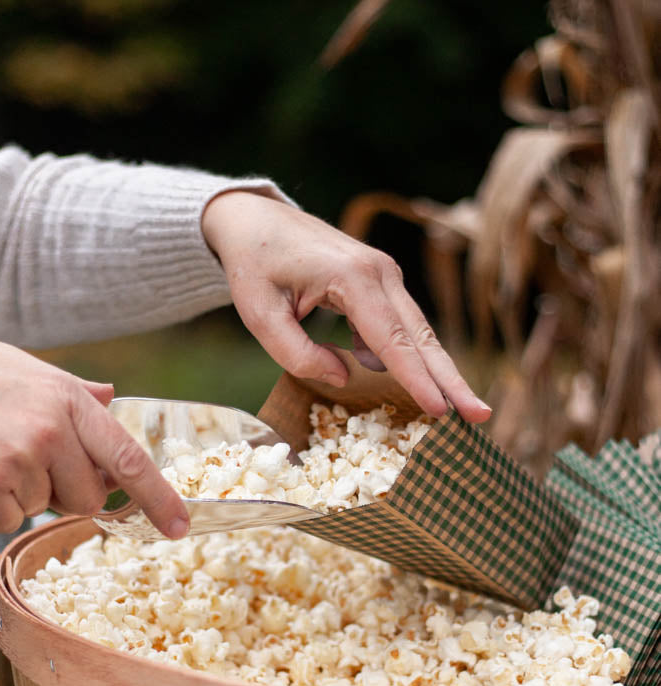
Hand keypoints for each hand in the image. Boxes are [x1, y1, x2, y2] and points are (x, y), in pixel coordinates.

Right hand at [0, 342, 188, 537]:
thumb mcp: (38, 373)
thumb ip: (78, 394)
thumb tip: (111, 397)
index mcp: (71, 404)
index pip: (129, 459)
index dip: (159, 498)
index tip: (180, 526)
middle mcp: (49, 431)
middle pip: (87, 499)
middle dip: (67, 492)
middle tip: (35, 460)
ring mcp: (16, 458)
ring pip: (42, 509)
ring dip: (25, 495)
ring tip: (0, 455)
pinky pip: (8, 519)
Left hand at [202, 191, 489, 420]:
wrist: (256, 221)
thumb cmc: (254, 267)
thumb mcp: (259, 314)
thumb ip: (296, 352)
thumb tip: (345, 377)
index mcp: (352, 277)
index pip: (391, 339)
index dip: (416, 379)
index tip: (439, 410)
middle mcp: (380, 273)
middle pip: (422, 336)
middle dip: (451, 380)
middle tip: (480, 415)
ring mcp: (385, 275)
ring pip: (420, 332)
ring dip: (441, 372)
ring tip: (464, 410)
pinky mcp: (381, 283)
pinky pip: (402, 327)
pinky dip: (414, 358)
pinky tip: (417, 387)